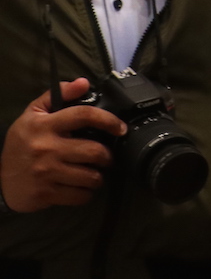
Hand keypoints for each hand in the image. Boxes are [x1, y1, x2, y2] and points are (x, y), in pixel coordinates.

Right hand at [1, 78, 124, 213]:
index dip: (108, 120)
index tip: (120, 128)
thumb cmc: (21, 144)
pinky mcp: (46, 194)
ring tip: (93, 173)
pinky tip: (81, 188)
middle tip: (105, 158)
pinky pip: (80, 196)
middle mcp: (46, 148)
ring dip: (98, 177)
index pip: (83, 115)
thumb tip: (84, 82)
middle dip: (107, 156)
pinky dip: (86, 194)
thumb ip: (58, 95)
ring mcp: (46, 173)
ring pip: (91, 176)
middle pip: (94, 151)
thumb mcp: (32, 115)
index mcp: (44, 125)